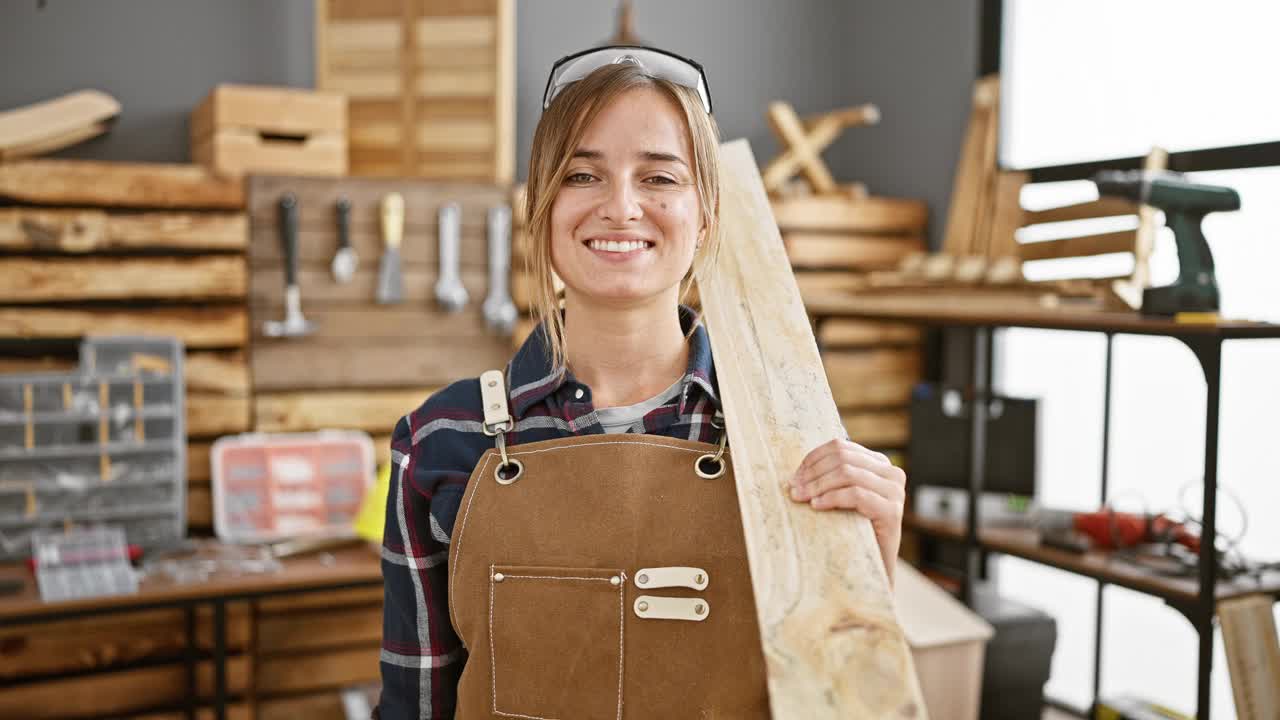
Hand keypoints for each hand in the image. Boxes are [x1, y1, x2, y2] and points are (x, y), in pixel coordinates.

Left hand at [787, 438, 906, 583]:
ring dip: (818, 485)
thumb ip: (830, 478)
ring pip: (848, 474)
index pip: (840, 447)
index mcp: (878, 463)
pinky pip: (857, 495)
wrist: (872, 569)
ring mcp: (895, 492)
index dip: (812, 459)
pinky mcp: (893, 512)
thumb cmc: (851, 530)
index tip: (793, 478)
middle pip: (842, 458)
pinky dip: (832, 498)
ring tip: (799, 498)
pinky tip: (816, 506)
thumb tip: (794, 471)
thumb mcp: (840, 497)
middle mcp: (891, 472)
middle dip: (813, 473)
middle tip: (792, 489)